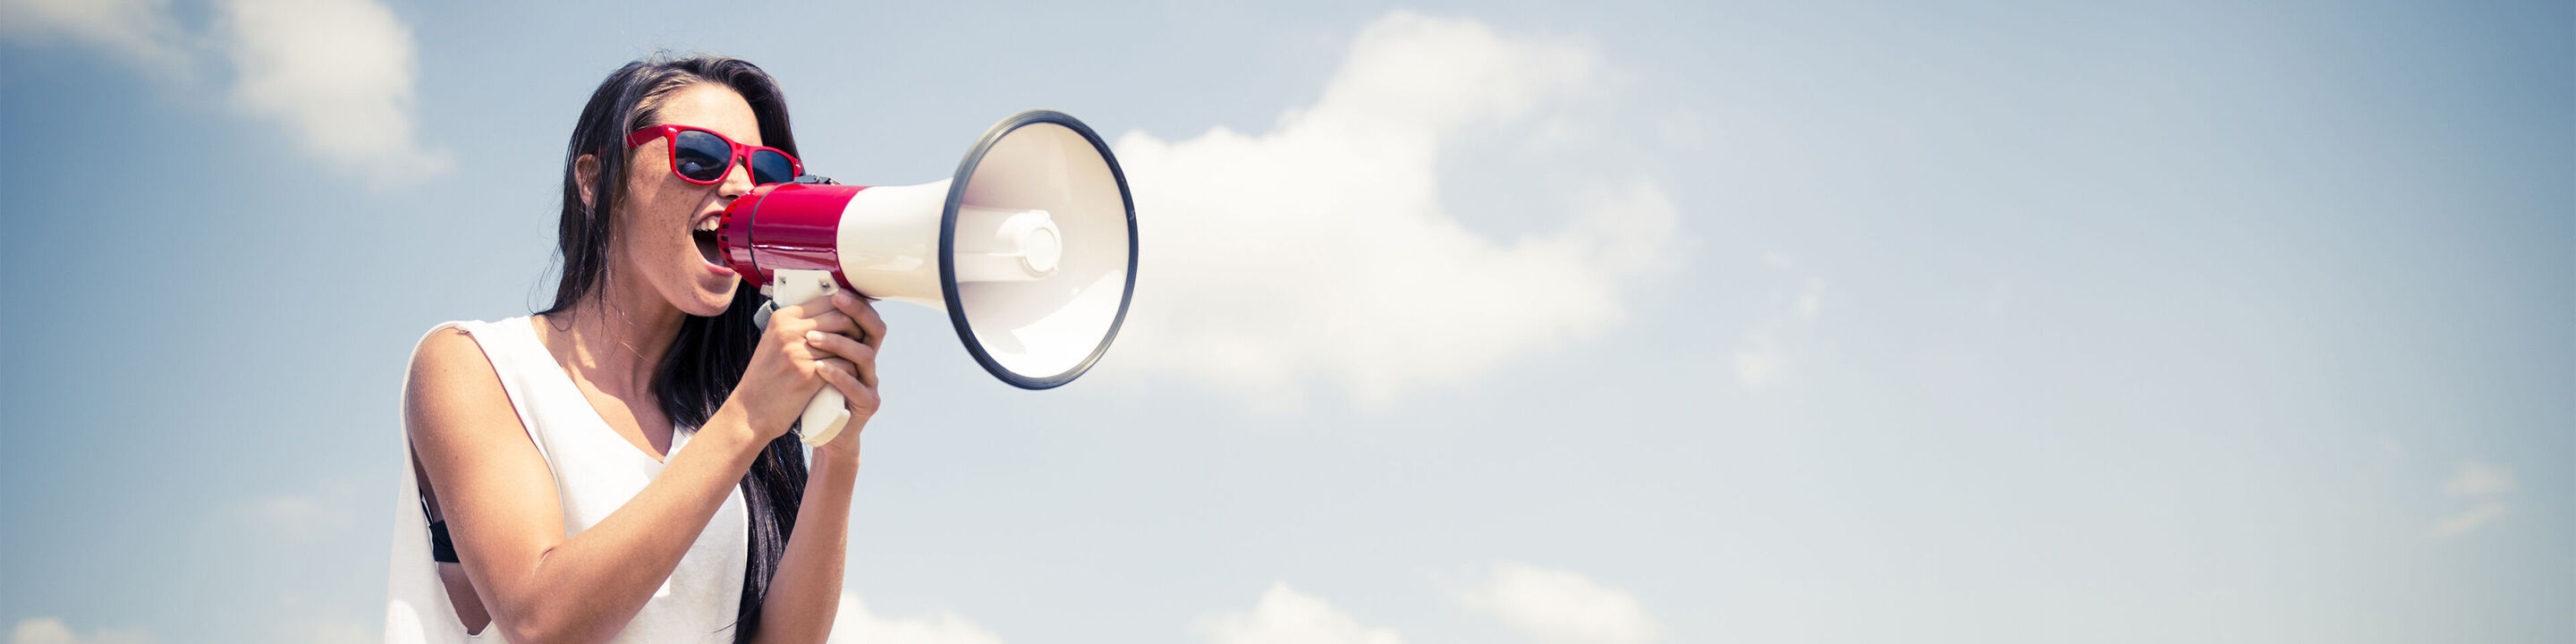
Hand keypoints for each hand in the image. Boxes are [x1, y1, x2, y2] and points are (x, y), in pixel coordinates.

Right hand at [728, 292, 865, 443]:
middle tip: (863, 340)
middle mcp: (789, 331)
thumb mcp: (775, 341)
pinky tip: (851, 375)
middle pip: (840, 317)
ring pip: (845, 341)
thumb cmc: (766, 378)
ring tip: (859, 357)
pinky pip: (843, 364)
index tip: (857, 319)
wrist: (751, 411)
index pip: (828, 300)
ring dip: (856, 350)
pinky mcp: (807, 375)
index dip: (848, 309)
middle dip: (857, 329)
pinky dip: (851, 370)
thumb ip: (799, 326)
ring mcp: (798, 352)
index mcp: (783, 318)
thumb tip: (832, 311)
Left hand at [801, 291, 885, 461]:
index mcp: (857, 349)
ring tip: (812, 339)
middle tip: (835, 302)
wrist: (824, 432)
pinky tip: (820, 369)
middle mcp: (868, 363)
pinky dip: (838, 375)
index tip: (835, 291)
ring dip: (838, 343)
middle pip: (875, 330)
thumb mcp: (812, 361)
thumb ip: (814, 338)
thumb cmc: (814, 395)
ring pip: (865, 355)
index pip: (865, 318)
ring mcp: (870, 383)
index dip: (854, 303)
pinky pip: (857, 386)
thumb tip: (797, 306)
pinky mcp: (867, 404)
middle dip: (856, 312)